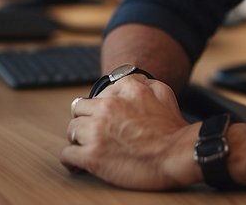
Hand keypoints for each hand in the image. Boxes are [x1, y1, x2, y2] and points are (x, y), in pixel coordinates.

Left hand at [60, 74, 200, 189]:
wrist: (178, 156)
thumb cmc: (174, 129)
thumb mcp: (164, 93)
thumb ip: (145, 83)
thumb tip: (134, 81)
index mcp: (125, 89)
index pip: (99, 93)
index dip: (101, 107)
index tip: (104, 118)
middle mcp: (108, 106)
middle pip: (79, 109)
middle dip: (85, 121)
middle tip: (93, 133)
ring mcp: (98, 131)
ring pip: (72, 130)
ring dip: (78, 140)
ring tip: (87, 148)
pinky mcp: (92, 156)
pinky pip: (68, 154)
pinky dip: (72, 160)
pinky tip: (78, 164)